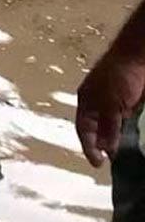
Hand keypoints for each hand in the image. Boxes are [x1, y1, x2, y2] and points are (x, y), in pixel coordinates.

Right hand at [76, 51, 144, 166]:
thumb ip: (108, 127)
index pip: (84, 130)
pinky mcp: (129, 103)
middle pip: (97, 130)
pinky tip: (133, 139)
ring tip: (124, 155)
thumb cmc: (119, 76)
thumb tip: (106, 149)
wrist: (138, 57)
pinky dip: (127, 132)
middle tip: (112, 162)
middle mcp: (98, 104)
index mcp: (86, 102)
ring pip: (112, 127)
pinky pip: (126, 122)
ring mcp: (114, 103)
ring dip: (116, 140)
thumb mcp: (112, 105)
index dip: (88, 147)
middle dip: (102, 145)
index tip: (97, 164)